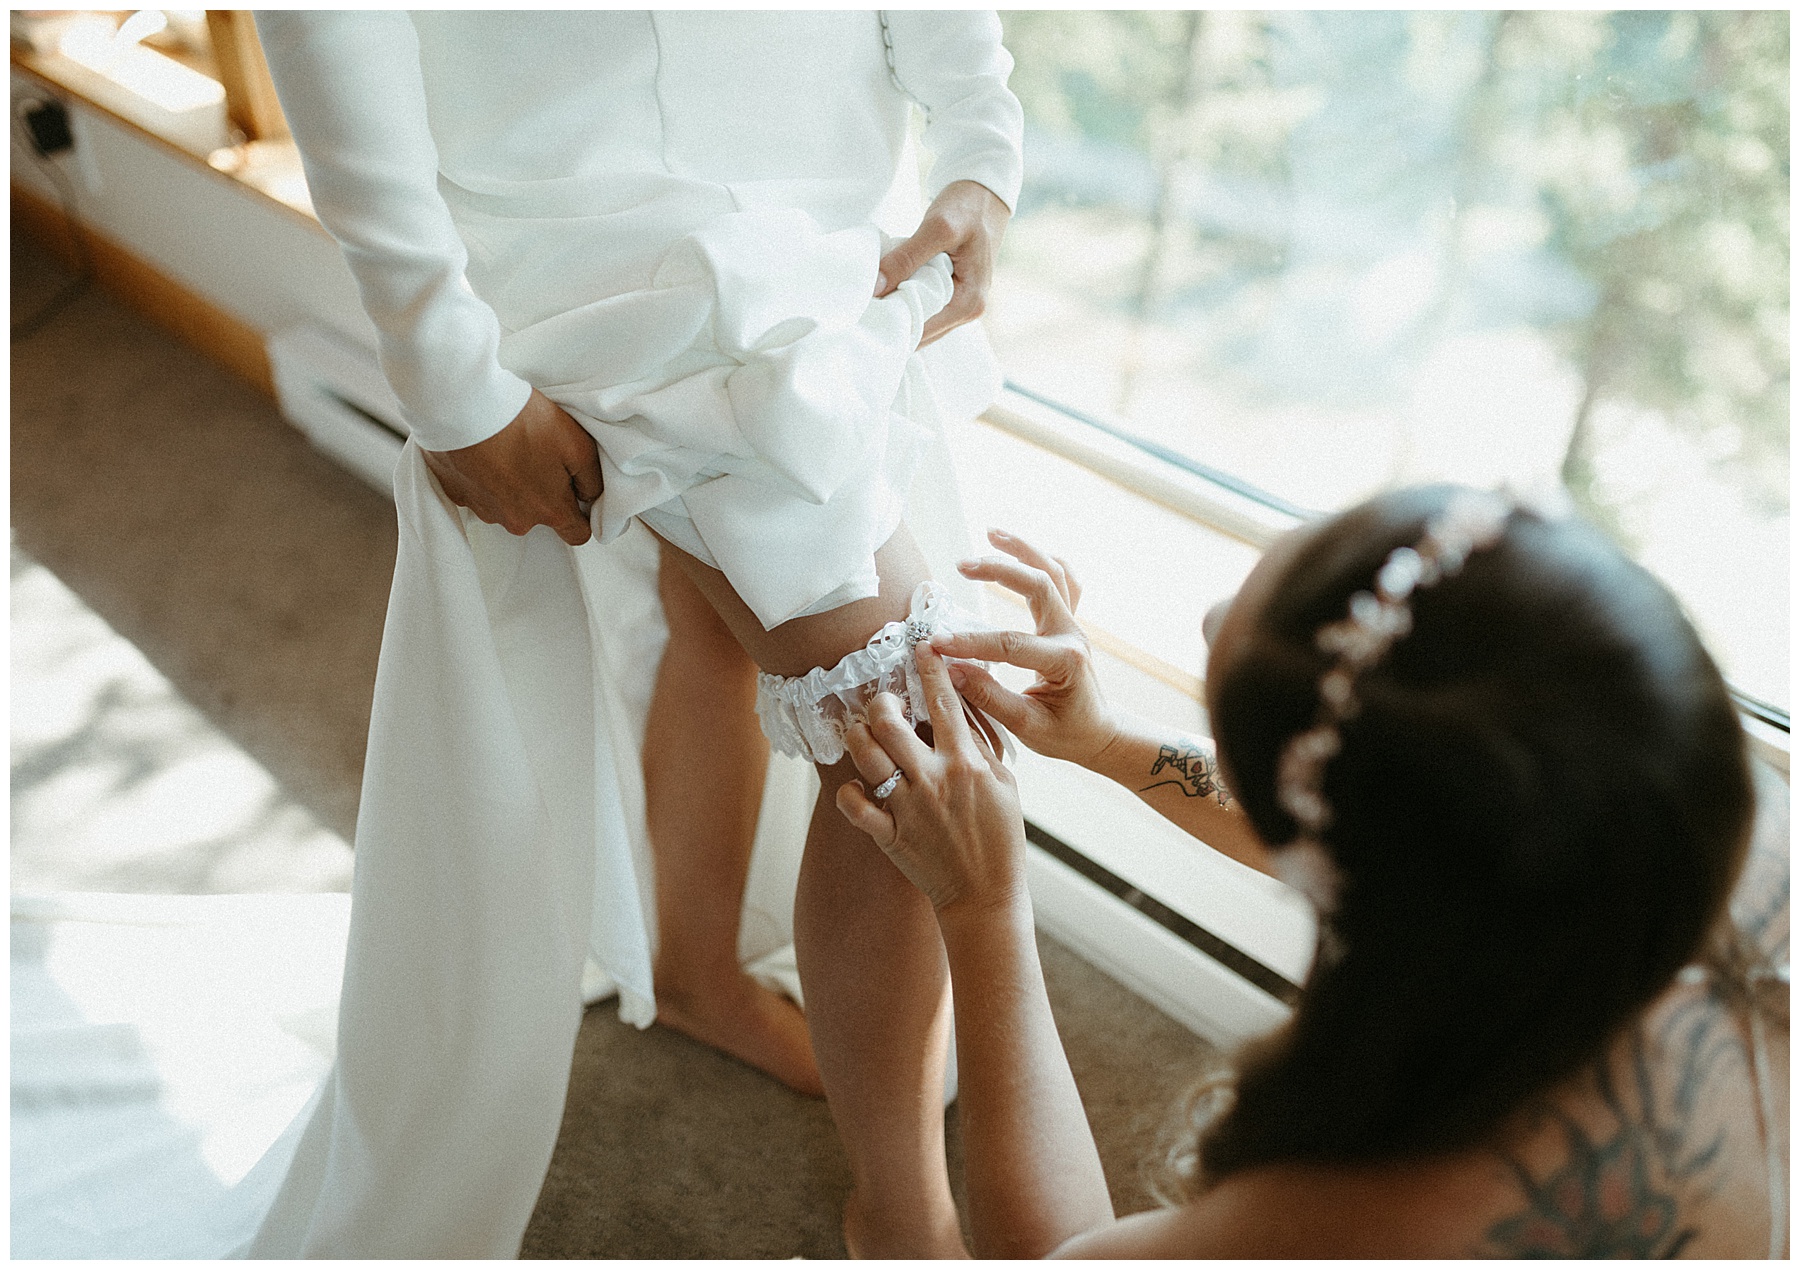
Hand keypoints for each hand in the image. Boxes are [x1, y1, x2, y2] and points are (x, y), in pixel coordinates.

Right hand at [419, 388, 602, 546]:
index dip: (583, 515)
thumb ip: (592, 478)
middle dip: (543, 491)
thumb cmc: (521, 422)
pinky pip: (478, 492)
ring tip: (509, 448)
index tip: (579, 494)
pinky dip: (484, 476)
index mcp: (549, 510)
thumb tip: (591, 495)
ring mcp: (483, 510)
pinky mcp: (456, 494)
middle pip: (539, 515)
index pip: (577, 534)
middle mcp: (516, 520)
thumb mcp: (577, 444)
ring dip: (511, 483)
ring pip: (507, 504)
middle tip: (538, 454)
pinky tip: (485, 451)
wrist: (463, 407)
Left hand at [836, 644, 1029, 918]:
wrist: (986, 895)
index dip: (930, 668)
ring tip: (861, 734)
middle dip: (880, 703)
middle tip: (881, 703)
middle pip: (891, 723)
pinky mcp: (890, 835)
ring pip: (867, 756)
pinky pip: (854, 806)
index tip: (920, 646)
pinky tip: (855, 786)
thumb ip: (980, 746)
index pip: (944, 702)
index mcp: (967, 763)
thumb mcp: (1004, 785)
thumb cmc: (1001, 837)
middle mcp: (934, 780)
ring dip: (858, 738)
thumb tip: (961, 707)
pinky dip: (848, 792)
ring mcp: (909, 807)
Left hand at [876, 179, 1010, 347]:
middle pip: (921, 333)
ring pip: (921, 323)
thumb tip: (875, 289)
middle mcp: (968, 311)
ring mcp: (960, 305)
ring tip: (869, 304)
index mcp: (969, 302)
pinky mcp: (951, 295)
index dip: (893, 325)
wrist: (984, 194)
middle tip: (859, 311)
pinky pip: (924, 309)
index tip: (862, 316)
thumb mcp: (937, 228)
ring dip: (897, 314)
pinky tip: (885, 293)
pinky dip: (904, 303)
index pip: (923, 331)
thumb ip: (907, 258)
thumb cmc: (966, 208)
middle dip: (893, 324)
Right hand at [931, 529, 1118, 768]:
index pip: (1011, 644)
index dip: (971, 643)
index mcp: (1065, 662)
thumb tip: (951, 671)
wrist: (1098, 732)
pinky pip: (1063, 579)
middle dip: (1000, 571)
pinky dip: (1042, 558)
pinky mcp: (1068, 621)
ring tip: (991, 533)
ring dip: (1024, 549)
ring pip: (1054, 571)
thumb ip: (990, 698)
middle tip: (962, 566)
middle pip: (1040, 585)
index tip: (935, 643)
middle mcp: (1072, 635)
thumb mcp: (1027, 727)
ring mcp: (1073, 624)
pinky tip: (1017, 549)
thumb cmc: (1066, 734)